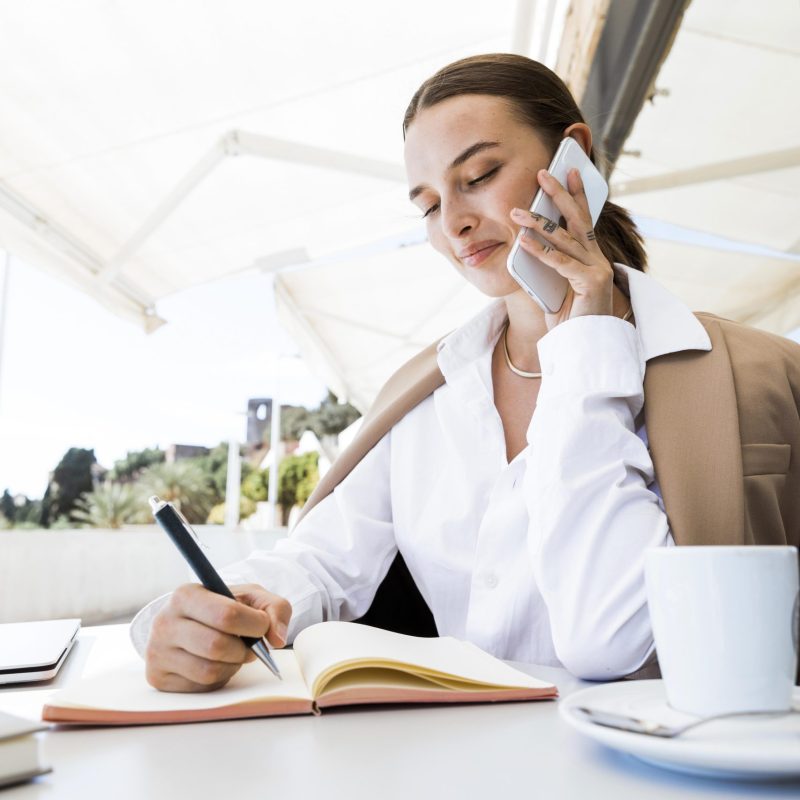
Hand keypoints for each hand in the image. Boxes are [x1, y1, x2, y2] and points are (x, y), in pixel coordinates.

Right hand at [145, 583, 290, 692]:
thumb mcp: (250, 596)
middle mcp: (164, 622)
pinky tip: (217, 663)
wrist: (187, 622)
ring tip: (234, 653)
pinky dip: (219, 678)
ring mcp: (157, 652)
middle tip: (250, 645)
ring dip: (233, 665)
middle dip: (244, 649)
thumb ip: (274, 608)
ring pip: (209, 670)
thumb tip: (277, 639)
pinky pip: (201, 686)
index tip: (262, 625)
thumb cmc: (223, 607)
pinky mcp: (158, 677)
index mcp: (186, 595)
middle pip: (217, 646)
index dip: (255, 624)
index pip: (227, 615)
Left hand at [510, 168, 613, 329]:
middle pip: (578, 219)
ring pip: (564, 239)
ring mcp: (597, 271)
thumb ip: (547, 269)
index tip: (569, 172)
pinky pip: (560, 263)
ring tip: (517, 211)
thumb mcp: (554, 289)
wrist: (582, 349)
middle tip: (543, 173)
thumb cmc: (569, 322)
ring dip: (538, 222)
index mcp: (591, 259)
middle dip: (560, 194)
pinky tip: (522, 241)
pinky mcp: (592, 284)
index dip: (577, 195)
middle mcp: (598, 261)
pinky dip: (539, 251)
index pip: (584, 221)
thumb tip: (525, 247)